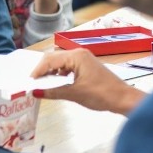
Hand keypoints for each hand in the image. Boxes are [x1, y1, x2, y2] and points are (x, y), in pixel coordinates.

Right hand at [31, 49, 145, 114]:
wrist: (123, 99)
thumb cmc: (101, 94)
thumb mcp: (74, 94)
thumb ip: (53, 92)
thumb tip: (35, 93)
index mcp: (76, 56)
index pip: (50, 60)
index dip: (38, 70)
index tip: (29, 81)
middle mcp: (78, 53)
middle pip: (54, 58)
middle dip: (43, 69)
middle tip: (34, 82)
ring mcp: (83, 59)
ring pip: (60, 62)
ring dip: (51, 71)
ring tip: (43, 83)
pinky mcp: (86, 66)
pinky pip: (68, 66)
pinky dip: (60, 73)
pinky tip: (57, 82)